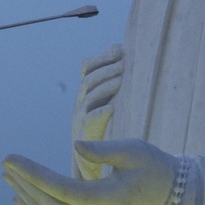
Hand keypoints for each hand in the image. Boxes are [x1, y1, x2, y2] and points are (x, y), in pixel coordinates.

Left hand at [4, 139, 176, 204]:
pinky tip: (21, 200)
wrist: (169, 196)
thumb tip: (76, 146)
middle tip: (6, 164)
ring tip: (9, 178)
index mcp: (112, 199)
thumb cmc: (151, 166)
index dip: (34, 175)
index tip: (12, 158)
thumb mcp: (135, 150)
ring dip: (26, 200)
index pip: (63, 190)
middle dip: (25, 183)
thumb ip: (104, 149)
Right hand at [75, 45, 124, 161]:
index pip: (87, 68)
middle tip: (123, 63)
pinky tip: (112, 107)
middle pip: (89, 79)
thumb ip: (110, 75)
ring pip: (90, 97)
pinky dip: (100, 112)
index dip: (101, 58)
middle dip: (106, 69)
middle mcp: (81, 101)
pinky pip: (90, 120)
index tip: (118, 49)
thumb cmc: (101, 123)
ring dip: (106, 86)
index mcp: (86, 91)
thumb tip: (117, 47)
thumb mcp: (105, 98)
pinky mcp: (86, 132)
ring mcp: (80, 116)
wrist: (88, 157)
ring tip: (121, 79)